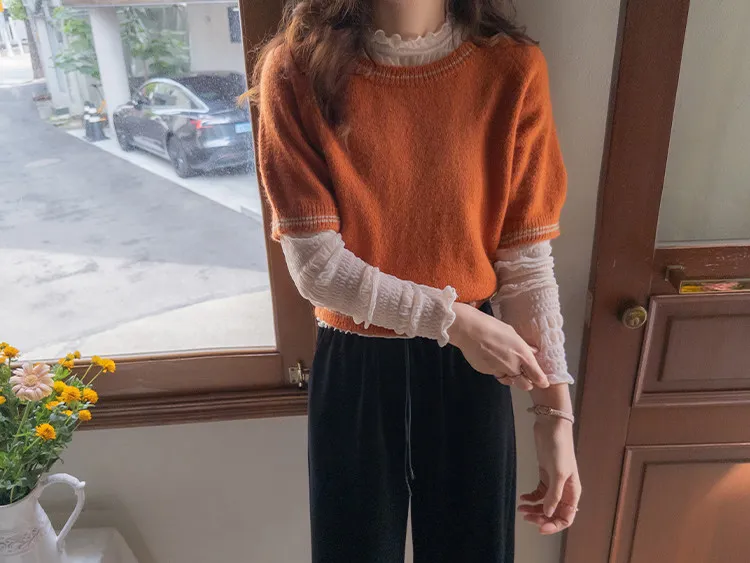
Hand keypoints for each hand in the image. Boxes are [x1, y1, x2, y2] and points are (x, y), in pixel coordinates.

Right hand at [447, 303, 548, 390]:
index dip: (541, 381)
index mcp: (523, 355)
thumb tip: (533, 352)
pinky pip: (496, 374)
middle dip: (527, 382)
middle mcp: (513, 366)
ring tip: (507, 366)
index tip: (543, 382)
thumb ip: (524, 347)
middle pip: (525, 385)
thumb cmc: (492, 327)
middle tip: (524, 375)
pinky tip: (492, 359)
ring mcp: (499, 371)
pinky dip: (497, 370)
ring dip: (511, 377)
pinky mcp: (487, 372)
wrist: (470, 331)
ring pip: (509, 381)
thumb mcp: (513, 334)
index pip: (537, 376)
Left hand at [519, 417, 580, 533]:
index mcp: (573, 492)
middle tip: (526, 517)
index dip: (554, 525)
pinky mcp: (545, 476)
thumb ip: (554, 496)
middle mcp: (565, 490)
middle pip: (554, 513)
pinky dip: (531, 498)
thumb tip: (548, 514)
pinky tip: (523, 498)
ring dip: (534, 509)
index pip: (567, 517)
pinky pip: (538, 494)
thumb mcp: (558, 474)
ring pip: (545, 505)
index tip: (540, 527)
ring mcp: (554, 483)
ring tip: (521, 509)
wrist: (551, 427)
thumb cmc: (559, 449)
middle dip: (541, 518)